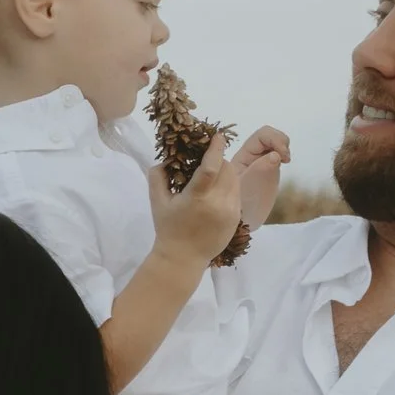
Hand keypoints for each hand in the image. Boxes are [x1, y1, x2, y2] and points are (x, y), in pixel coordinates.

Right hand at [146, 138, 244, 267]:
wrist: (183, 258)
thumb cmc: (168, 229)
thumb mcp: (157, 202)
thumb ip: (157, 177)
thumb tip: (165, 160)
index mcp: (197, 198)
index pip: (211, 166)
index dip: (216, 148)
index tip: (217, 136)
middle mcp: (218, 203)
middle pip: (227, 169)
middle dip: (219, 159)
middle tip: (208, 160)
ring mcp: (230, 211)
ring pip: (235, 179)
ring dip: (226, 172)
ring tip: (213, 176)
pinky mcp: (237, 217)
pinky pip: (237, 192)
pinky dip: (229, 186)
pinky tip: (217, 191)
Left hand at [233, 126, 289, 229]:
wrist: (242, 224)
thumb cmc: (240, 208)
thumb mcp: (249, 189)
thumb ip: (260, 170)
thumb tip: (275, 155)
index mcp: (244, 157)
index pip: (261, 136)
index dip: (275, 140)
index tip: (282, 156)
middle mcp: (252, 157)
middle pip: (269, 135)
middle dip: (281, 141)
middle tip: (286, 158)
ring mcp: (261, 163)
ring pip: (274, 143)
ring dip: (283, 147)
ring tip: (285, 160)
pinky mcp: (269, 171)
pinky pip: (277, 154)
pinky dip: (284, 154)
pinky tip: (285, 162)